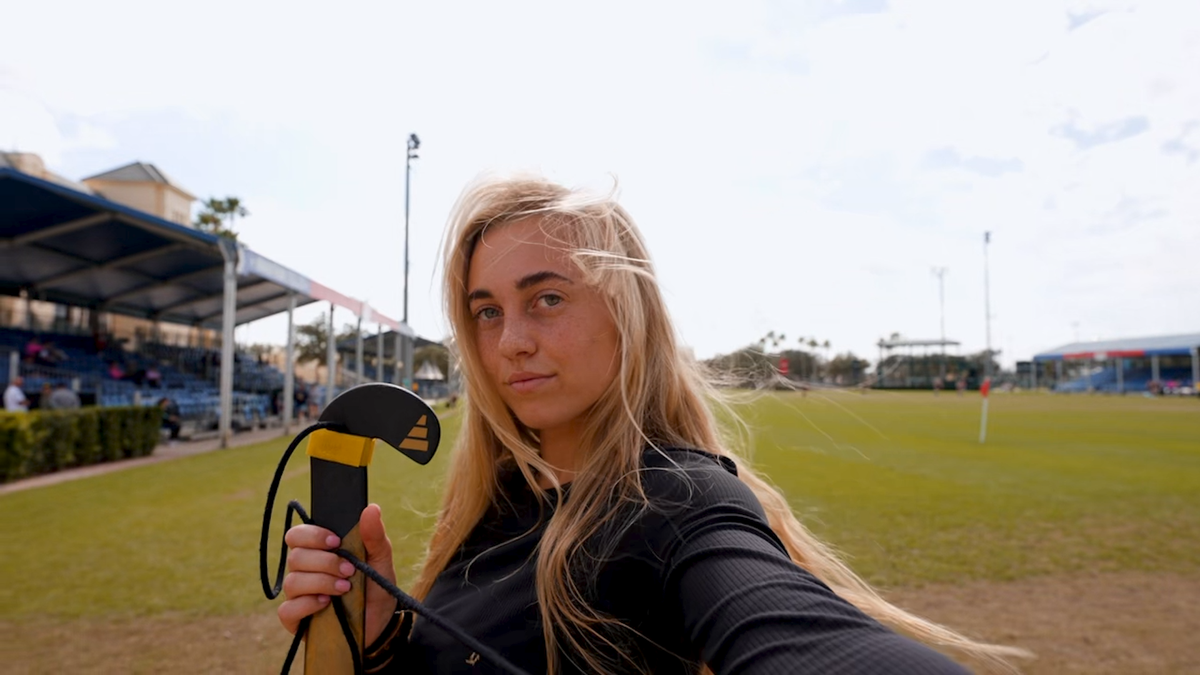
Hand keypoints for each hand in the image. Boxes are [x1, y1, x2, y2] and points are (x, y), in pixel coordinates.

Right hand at [277, 503, 399, 645]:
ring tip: (345, 588)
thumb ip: (374, 536)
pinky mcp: (295, 619)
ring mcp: (298, 595)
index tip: (336, 542)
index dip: (312, 535)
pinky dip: (307, 604)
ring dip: (321, 582)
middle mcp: (304, 571)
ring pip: (293, 581)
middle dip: (325, 562)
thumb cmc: (376, 587)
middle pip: (295, 557)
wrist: (381, 623)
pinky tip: (326, 604)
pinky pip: (288, 609)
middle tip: (349, 571)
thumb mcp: (380, 560)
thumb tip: (372, 508)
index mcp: (318, 552)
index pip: (297, 535)